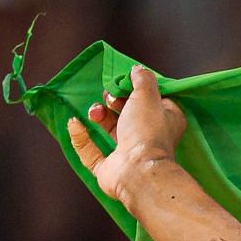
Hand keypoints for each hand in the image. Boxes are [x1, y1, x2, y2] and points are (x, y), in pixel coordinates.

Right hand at [66, 65, 186, 207]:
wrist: (139, 171)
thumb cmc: (147, 131)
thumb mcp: (148, 95)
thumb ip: (143, 79)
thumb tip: (137, 70)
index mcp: (165, 121)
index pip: (150, 100)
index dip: (135, 90)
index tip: (123, 82)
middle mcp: (148, 137)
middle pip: (126, 112)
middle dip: (113, 101)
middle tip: (110, 98)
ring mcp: (128, 154)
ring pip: (109, 128)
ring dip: (98, 114)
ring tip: (96, 112)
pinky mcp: (110, 168)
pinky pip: (90, 150)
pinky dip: (81, 137)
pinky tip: (75, 124)